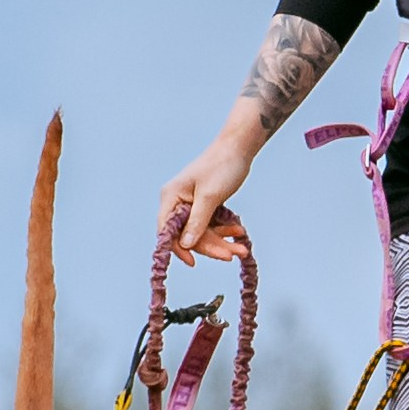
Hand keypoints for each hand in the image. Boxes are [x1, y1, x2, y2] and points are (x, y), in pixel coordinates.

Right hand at [156, 115, 258, 262]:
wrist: (239, 148)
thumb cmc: (222, 166)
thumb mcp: (209, 197)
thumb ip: (197, 222)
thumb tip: (185, 245)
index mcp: (171, 197)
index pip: (167, 230)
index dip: (178, 248)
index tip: (193, 262)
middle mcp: (178, 202)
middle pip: (188, 234)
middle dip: (211, 246)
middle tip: (232, 255)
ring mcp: (191, 204)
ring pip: (202, 232)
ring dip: (221, 240)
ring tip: (241, 248)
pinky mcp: (204, 205)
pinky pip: (211, 225)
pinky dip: (224, 230)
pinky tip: (238, 232)